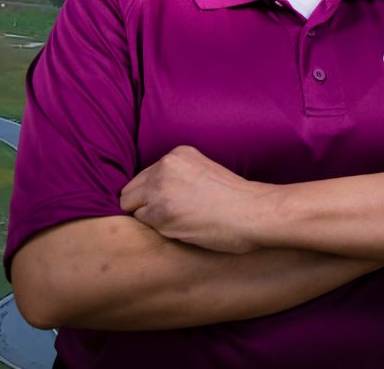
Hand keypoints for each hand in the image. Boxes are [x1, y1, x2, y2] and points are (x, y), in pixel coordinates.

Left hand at [119, 145, 272, 253]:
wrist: (252, 212)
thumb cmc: (235, 199)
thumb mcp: (204, 171)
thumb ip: (179, 175)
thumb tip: (154, 192)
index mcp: (178, 153)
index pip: (145, 175)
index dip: (152, 193)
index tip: (168, 204)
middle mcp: (165, 165)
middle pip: (131, 190)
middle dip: (142, 204)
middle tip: (166, 217)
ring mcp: (161, 188)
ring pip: (132, 207)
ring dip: (149, 218)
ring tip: (177, 223)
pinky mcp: (160, 213)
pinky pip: (142, 223)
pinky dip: (157, 229)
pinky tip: (181, 229)